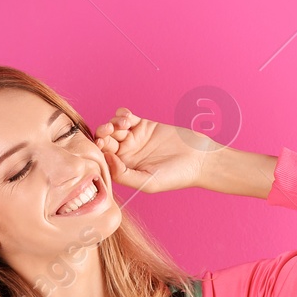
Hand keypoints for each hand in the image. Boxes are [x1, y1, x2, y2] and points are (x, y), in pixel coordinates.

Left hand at [91, 106, 226, 194]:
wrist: (199, 159)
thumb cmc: (175, 176)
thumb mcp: (147, 182)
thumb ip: (124, 175)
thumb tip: (106, 159)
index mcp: (124, 170)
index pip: (103, 159)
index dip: (98, 151)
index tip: (102, 146)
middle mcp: (126, 154)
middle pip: (105, 141)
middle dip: (102, 134)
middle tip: (108, 132)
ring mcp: (134, 139)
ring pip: (113, 128)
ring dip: (112, 123)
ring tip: (123, 125)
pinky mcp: (144, 125)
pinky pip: (125, 117)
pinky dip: (121, 115)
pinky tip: (127, 118)